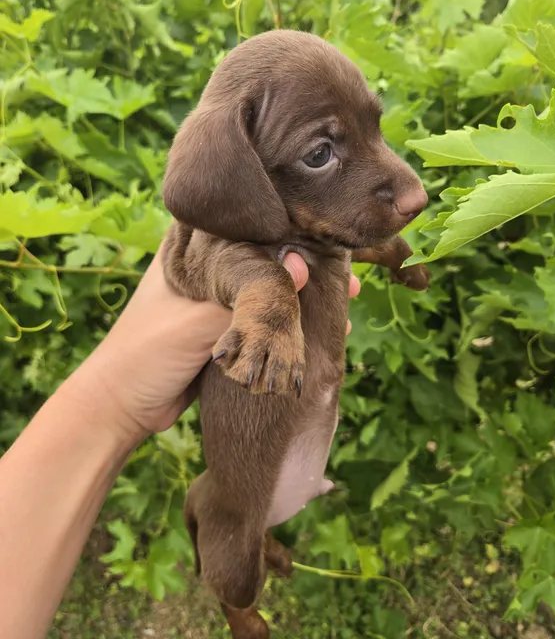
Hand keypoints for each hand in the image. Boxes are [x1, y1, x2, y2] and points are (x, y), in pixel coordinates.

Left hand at [64, 246, 359, 449]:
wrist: (121, 408)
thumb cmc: (147, 352)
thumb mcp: (199, 320)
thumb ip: (249, 296)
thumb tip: (303, 266)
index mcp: (192, 250)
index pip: (250, 230)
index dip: (292, 234)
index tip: (331, 246)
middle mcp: (208, 270)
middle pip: (267, 262)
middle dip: (308, 271)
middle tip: (349, 283)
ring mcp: (217, 304)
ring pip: (270, 295)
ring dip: (304, 303)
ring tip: (346, 306)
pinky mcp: (224, 335)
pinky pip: (265, 325)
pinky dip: (291, 329)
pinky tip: (320, 333)